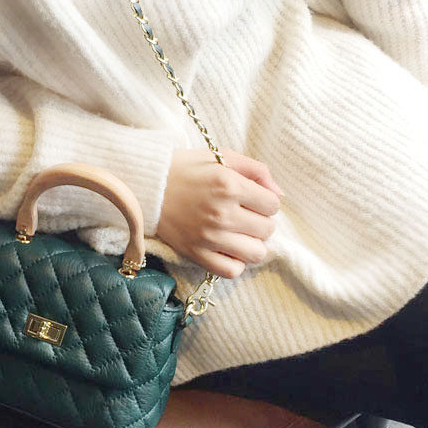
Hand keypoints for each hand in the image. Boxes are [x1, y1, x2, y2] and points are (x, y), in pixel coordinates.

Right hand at [156, 148, 283, 277]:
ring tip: (239, 235)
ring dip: (252, 244)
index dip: (265, 202)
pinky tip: (227, 249)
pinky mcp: (196, 254)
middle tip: (244, 216)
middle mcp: (221, 213)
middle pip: (267, 230)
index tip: (251, 200)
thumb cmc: (186, 169)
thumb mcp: (222, 157)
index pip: (273, 205)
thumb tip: (279, 195)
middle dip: (260, 222)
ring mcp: (209, 237)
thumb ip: (257, 170)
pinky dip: (235, 263)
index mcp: (229, 185)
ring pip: (256, 253)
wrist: (147, 187)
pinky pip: (232, 271)